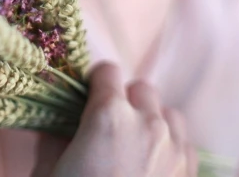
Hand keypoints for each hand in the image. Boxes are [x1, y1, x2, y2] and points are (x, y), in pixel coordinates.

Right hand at [31, 62, 197, 176]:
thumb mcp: (49, 172)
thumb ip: (55, 139)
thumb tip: (57, 123)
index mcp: (109, 115)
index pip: (107, 71)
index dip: (93, 82)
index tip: (84, 97)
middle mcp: (148, 124)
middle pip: (141, 89)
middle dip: (123, 100)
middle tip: (104, 125)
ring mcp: (175, 150)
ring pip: (168, 113)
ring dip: (151, 121)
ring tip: (131, 145)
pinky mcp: (189, 175)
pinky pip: (185, 144)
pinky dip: (169, 147)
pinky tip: (150, 167)